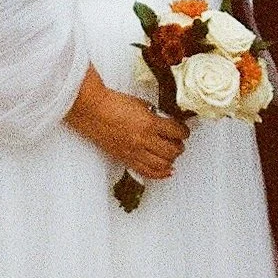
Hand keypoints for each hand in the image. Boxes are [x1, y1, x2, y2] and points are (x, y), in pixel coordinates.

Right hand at [66, 70, 187, 181]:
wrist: (94, 111)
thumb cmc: (114, 103)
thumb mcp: (141, 104)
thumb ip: (155, 115)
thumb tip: (167, 123)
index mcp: (149, 123)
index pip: (176, 131)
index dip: (184, 132)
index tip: (184, 131)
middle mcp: (144, 140)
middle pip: (172, 150)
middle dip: (179, 147)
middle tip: (179, 143)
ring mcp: (135, 152)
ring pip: (162, 164)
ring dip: (171, 160)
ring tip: (172, 154)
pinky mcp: (126, 159)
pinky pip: (147, 172)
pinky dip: (160, 174)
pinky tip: (167, 171)